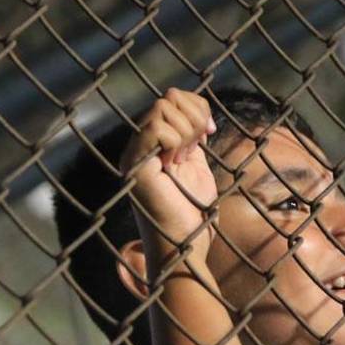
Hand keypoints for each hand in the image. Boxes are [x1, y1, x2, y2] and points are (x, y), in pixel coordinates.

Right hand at [119, 88, 218, 258]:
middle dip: (194, 118)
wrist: (184, 247)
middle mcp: (140, 145)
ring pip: (163, 107)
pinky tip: (176, 161)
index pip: (174, 98)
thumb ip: (193, 139)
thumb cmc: (193, 214)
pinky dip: (175, 140)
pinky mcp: (135, 165)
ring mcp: (134, 153)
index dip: (199, 109)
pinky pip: (156, 128)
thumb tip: (200, 114)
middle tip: (195, 149)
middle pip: (169, 97)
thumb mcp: (197, 166)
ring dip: (186, 131)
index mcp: (153, 143)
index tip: (210, 133)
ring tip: (184, 158)